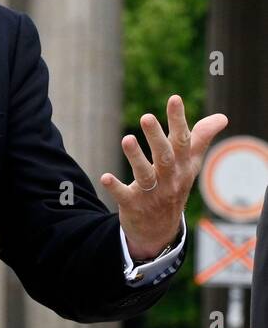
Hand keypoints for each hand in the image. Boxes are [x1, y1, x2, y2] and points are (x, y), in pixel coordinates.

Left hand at [102, 95, 227, 261]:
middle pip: (165, 156)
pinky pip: (124, 195)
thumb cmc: (174, 186)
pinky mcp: (133, 205)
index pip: (183, 141)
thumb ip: (200, 139)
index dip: (179, 120)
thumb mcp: (189, 165)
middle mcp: (169, 179)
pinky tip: (105, 177)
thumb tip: (222, 117)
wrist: (160, 229)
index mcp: (182, 166)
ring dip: (136, 157)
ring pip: (145, 174)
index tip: (174, 98)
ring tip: (126, 139)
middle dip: (157, 137)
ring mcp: (152, 193)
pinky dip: (115, 187)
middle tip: (146, 117)